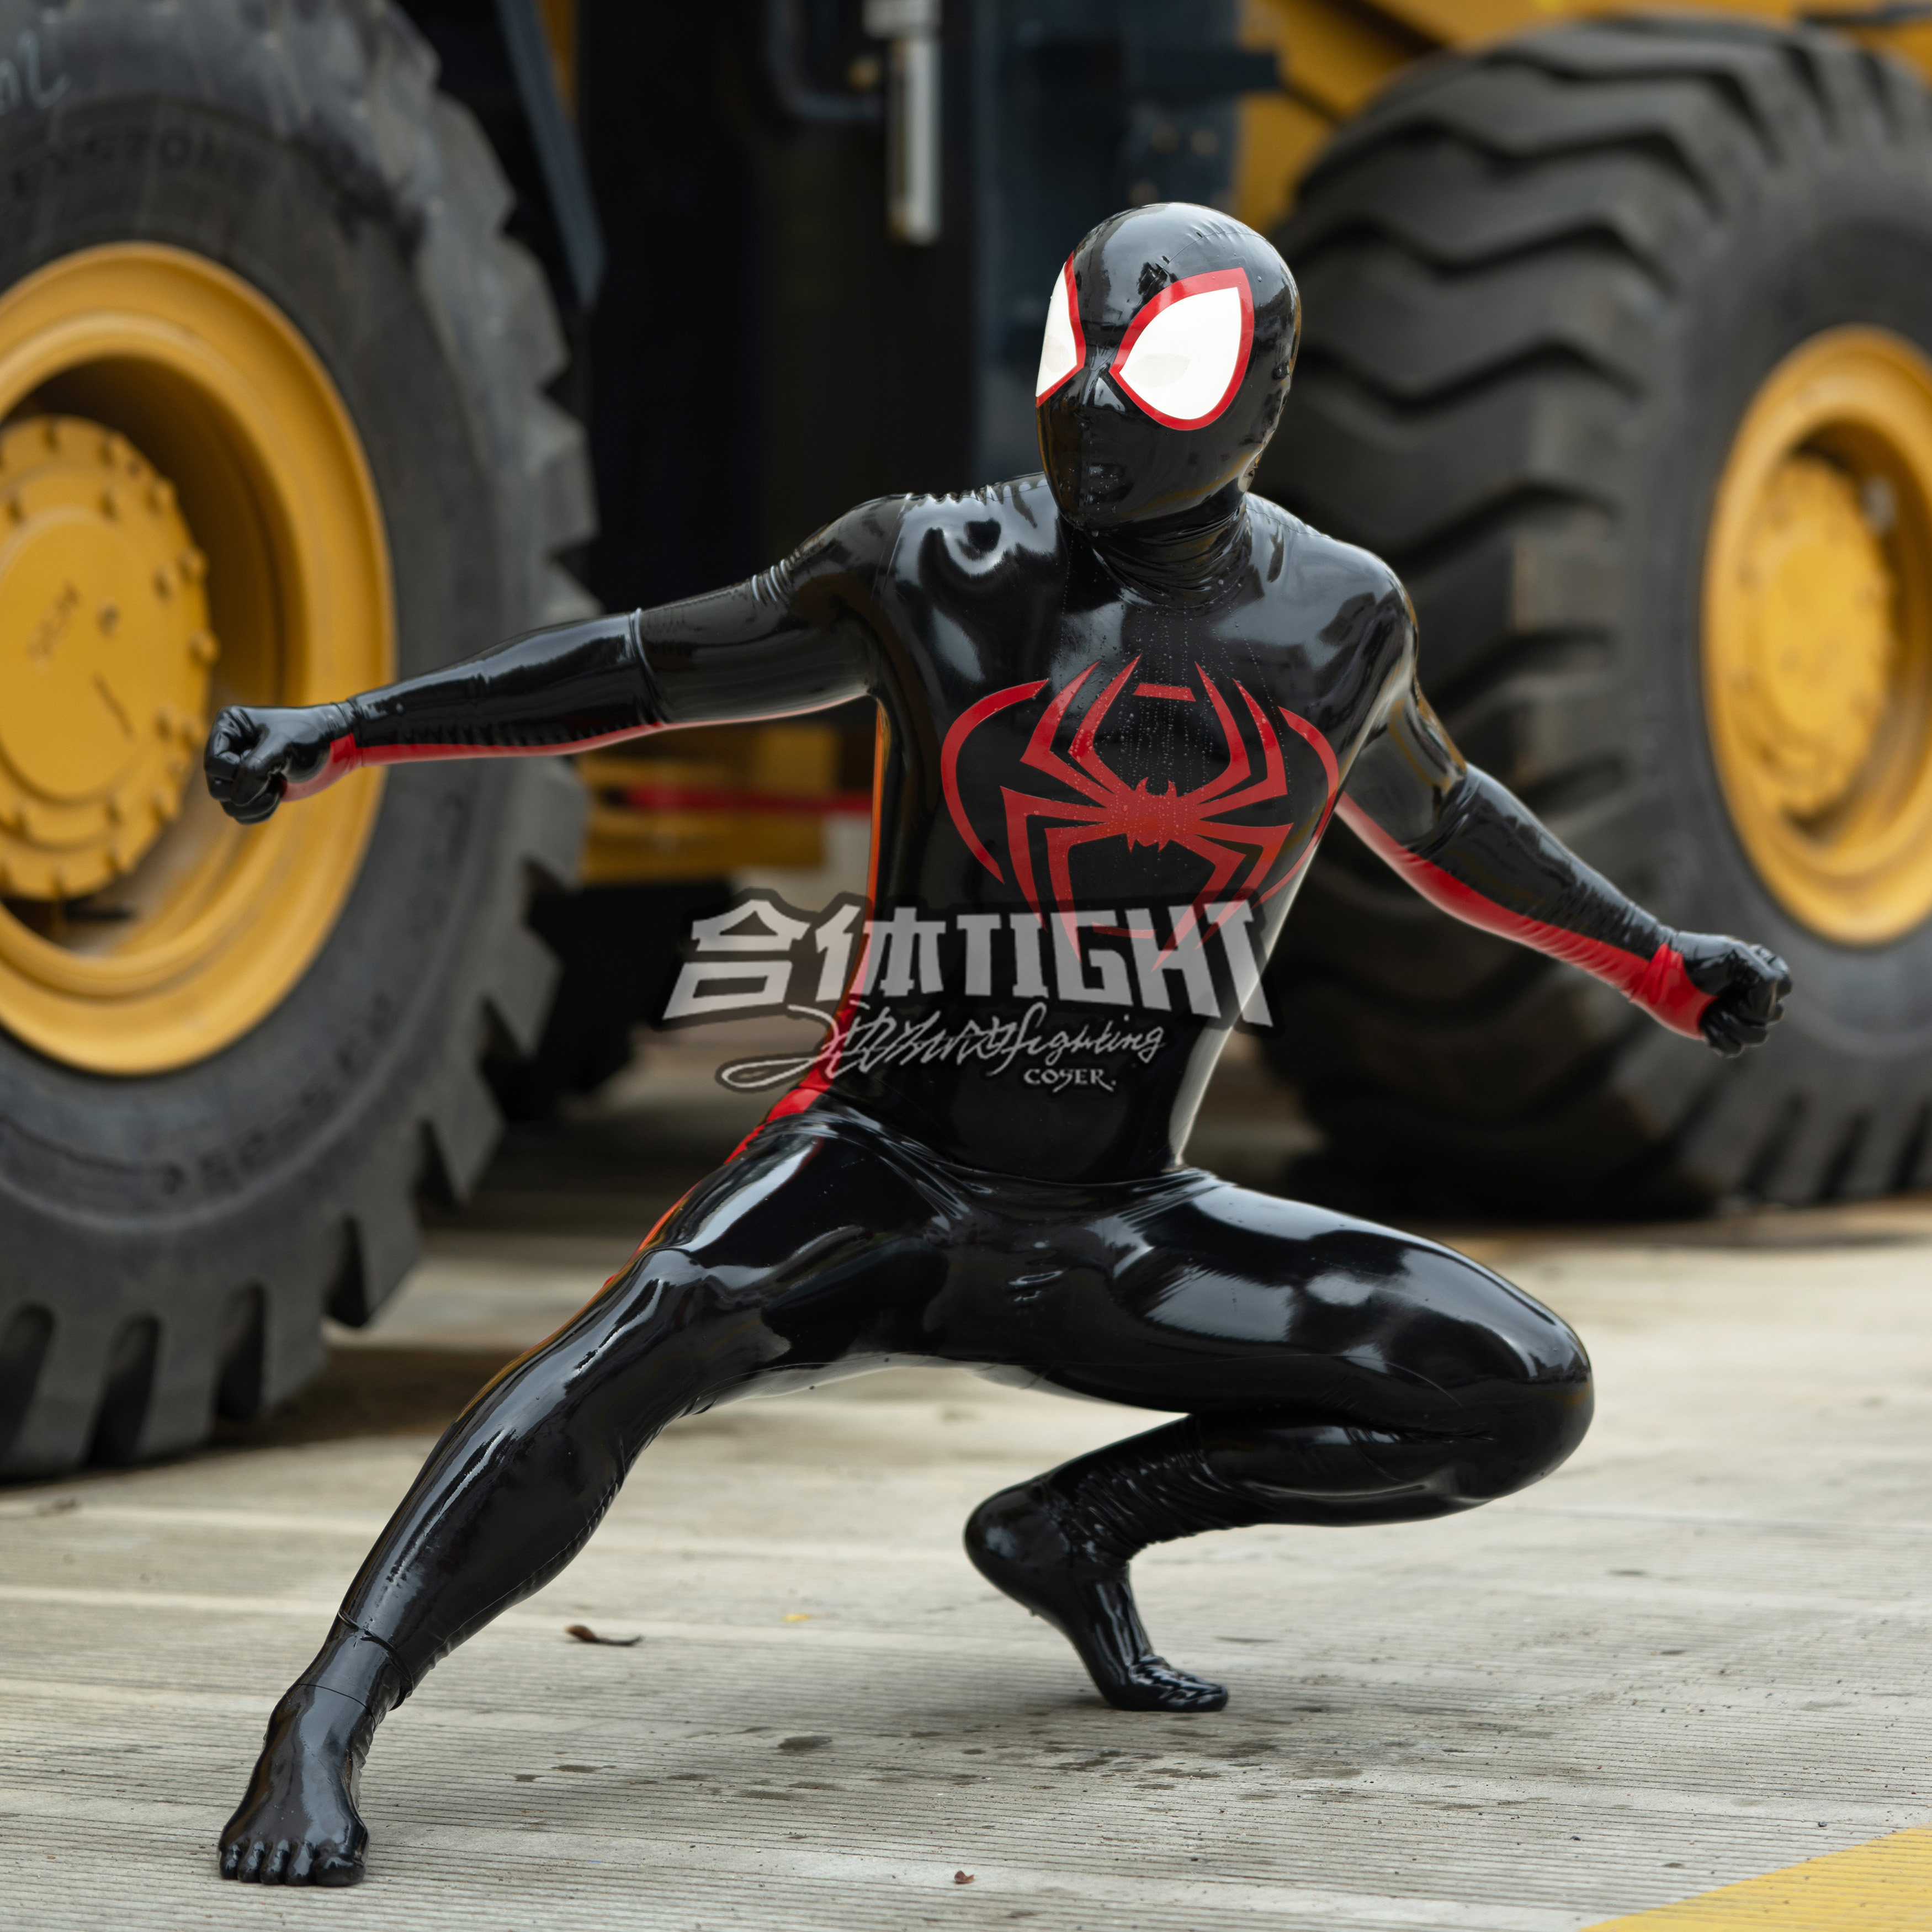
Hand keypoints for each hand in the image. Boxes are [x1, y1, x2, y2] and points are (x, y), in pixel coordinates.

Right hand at [204, 704, 351, 824]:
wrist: (335, 747)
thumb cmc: (310, 736)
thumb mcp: (283, 746)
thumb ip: (256, 769)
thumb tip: (236, 799)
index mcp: (229, 727)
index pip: (213, 764)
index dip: (237, 773)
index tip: (267, 765)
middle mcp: (228, 750)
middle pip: (216, 787)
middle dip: (248, 790)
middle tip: (274, 778)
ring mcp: (240, 772)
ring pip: (228, 804)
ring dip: (254, 805)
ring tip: (278, 788)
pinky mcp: (254, 790)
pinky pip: (242, 813)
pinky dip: (259, 812)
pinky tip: (278, 796)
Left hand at [1677, 932, 1791, 1056]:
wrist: (1659, 974)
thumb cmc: (1696, 960)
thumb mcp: (1737, 957)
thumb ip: (1765, 980)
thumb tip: (1766, 1015)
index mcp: (1762, 972)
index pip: (1784, 988)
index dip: (1764, 990)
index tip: (1736, 980)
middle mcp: (1753, 995)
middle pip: (1773, 1016)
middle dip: (1743, 1009)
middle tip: (1717, 995)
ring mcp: (1737, 1015)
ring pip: (1757, 1036)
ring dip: (1730, 1024)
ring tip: (1709, 1010)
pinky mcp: (1719, 1031)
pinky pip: (1735, 1049)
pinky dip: (1719, 1038)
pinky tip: (1704, 1024)